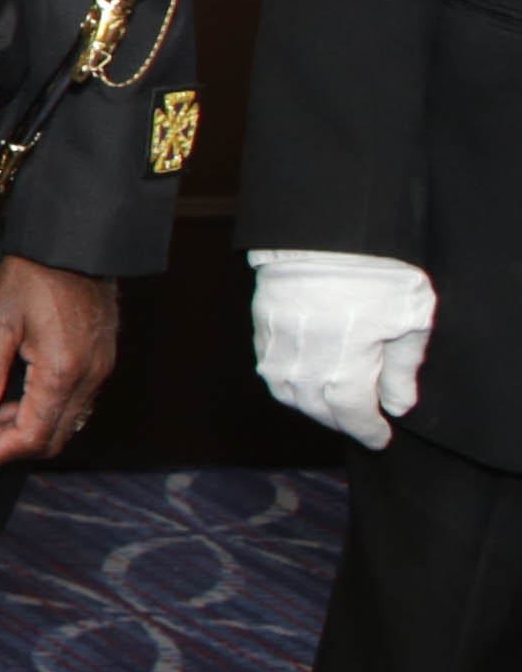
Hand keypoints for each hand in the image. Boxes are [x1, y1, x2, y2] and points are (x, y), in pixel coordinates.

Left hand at [0, 257, 119, 471]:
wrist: (77, 244)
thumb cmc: (36, 274)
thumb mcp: (0, 320)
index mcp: (62, 373)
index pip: (31, 435)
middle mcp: (88, 380)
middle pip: (50, 437)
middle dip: (5, 449)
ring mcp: (98, 371)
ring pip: (62, 422)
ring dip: (21, 431)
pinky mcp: (99, 361)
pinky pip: (72, 403)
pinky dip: (39, 412)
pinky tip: (8, 405)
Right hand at [252, 251, 437, 452]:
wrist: (325, 233)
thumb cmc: (375, 276)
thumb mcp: (409, 323)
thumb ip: (403, 369)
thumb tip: (396, 404)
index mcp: (344, 373)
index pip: (354, 417)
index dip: (368, 431)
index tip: (380, 437)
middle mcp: (304, 370)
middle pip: (320, 410)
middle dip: (341, 420)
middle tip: (359, 422)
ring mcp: (277, 350)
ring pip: (289, 394)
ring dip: (311, 404)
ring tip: (329, 403)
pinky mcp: (261, 329)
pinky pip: (270, 369)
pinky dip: (287, 380)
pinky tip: (302, 376)